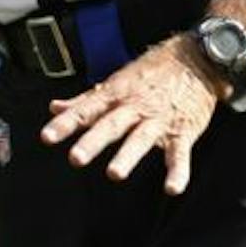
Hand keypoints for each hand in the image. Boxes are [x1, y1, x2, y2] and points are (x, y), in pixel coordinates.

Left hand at [40, 36, 220, 194]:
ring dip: (128, 155)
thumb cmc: (154, 71)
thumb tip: (54, 108)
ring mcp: (159, 120)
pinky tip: (172, 188)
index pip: (86, 110)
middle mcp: (135, 107)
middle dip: (93, 142)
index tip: (47, 137)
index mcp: (117, 95)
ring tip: (114, 173)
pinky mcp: (183, 131)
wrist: (198, 58)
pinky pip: (180, 154)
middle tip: (75, 158)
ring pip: (141, 139)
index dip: (66, 124)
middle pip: (111, 125)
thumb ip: (86, 99)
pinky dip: (178, 172)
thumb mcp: (118, 80)